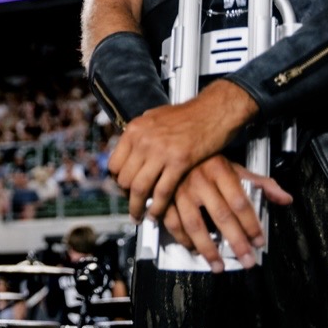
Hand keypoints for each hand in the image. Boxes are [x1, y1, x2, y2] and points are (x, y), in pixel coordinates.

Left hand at [108, 80, 257, 219]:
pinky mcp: (179, 162)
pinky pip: (162, 191)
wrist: (214, 110)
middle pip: (124, 178)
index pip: (114, 163)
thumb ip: (142, 136)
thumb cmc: (188, 115)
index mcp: (134, 130)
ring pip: (139, 188)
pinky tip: (156, 214)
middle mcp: (143, 140)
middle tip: (132, 204)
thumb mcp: (155, 118)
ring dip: (137, 207)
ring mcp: (160, 151)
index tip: (122, 189)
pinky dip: (157, 207)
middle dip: (127, 196)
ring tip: (139, 216)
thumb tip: (131, 151)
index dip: (117, 180)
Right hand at [160, 157, 292, 271]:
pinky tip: (194, 250)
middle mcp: (199, 180)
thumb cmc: (209, 163)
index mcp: (220, 170)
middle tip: (248, 261)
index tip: (259, 242)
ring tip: (219, 266)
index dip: (251, 225)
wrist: (173, 148)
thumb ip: (261, 183)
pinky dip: (183, 240)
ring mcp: (179, 190)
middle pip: (221, 216)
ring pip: (194, 224)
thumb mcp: (236, 167)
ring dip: (207, 248)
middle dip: (236, 242)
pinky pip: (173, 223)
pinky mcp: (164, 198)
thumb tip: (286, 200)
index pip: (240, 202)